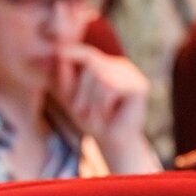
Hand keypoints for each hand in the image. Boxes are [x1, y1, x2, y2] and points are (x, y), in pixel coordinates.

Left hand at [51, 43, 150, 159]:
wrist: (113, 142)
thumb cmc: (91, 120)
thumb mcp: (72, 97)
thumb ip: (65, 77)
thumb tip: (58, 54)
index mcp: (105, 65)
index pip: (86, 53)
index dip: (71, 53)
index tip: (56, 53)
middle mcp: (120, 65)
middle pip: (91, 62)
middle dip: (79, 88)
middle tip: (77, 111)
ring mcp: (132, 74)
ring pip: (101, 76)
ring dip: (91, 100)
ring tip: (94, 115)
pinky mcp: (139, 86)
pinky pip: (112, 87)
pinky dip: (103, 104)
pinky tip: (107, 115)